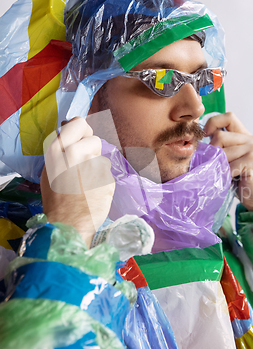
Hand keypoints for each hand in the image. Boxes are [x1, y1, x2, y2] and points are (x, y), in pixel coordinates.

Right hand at [41, 117, 114, 246]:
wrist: (69, 225)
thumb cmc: (56, 199)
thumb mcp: (49, 170)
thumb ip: (59, 148)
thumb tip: (68, 125)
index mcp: (58, 151)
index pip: (79, 123)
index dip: (81, 131)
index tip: (80, 138)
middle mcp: (77, 155)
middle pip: (94, 139)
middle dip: (91, 150)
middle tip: (83, 165)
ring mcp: (94, 166)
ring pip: (101, 158)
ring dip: (96, 167)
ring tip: (86, 183)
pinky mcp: (108, 179)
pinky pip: (107, 174)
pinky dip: (102, 181)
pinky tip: (93, 192)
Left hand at [204, 112, 252, 219]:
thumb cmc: (241, 179)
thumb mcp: (231, 158)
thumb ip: (221, 147)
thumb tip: (199, 141)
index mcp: (245, 135)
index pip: (228, 117)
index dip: (213, 122)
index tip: (206, 135)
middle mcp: (251, 139)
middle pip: (219, 136)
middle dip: (213, 153)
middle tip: (218, 166)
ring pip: (222, 152)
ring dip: (219, 166)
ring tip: (225, 174)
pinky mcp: (252, 161)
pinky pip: (227, 165)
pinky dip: (224, 175)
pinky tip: (230, 180)